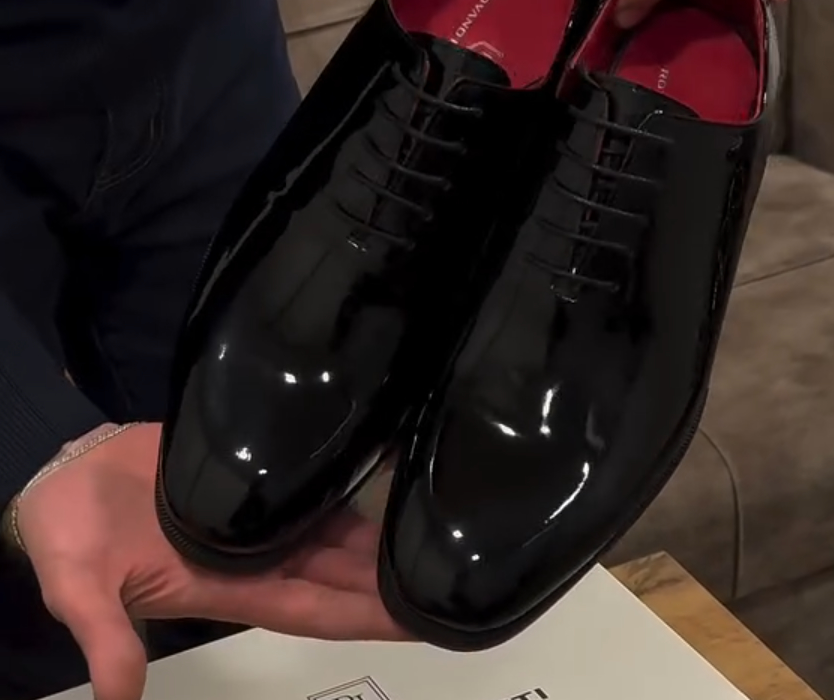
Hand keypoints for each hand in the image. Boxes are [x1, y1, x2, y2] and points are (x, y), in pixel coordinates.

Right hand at [15, 424, 404, 699]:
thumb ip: (108, 636)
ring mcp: (257, 520)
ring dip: (376, 540)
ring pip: (332, 534)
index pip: (312, 611)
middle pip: (338, 575)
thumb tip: (120, 698)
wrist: (63, 476)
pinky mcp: (252, 479)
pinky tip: (380, 481)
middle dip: (389, 579)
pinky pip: (311, 490)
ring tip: (432, 529)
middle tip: (450, 569)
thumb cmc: (69, 534)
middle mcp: (254, 559)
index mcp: (226, 589)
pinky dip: (346, 493)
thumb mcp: (81, 588)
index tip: (421, 617)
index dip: (365, 617)